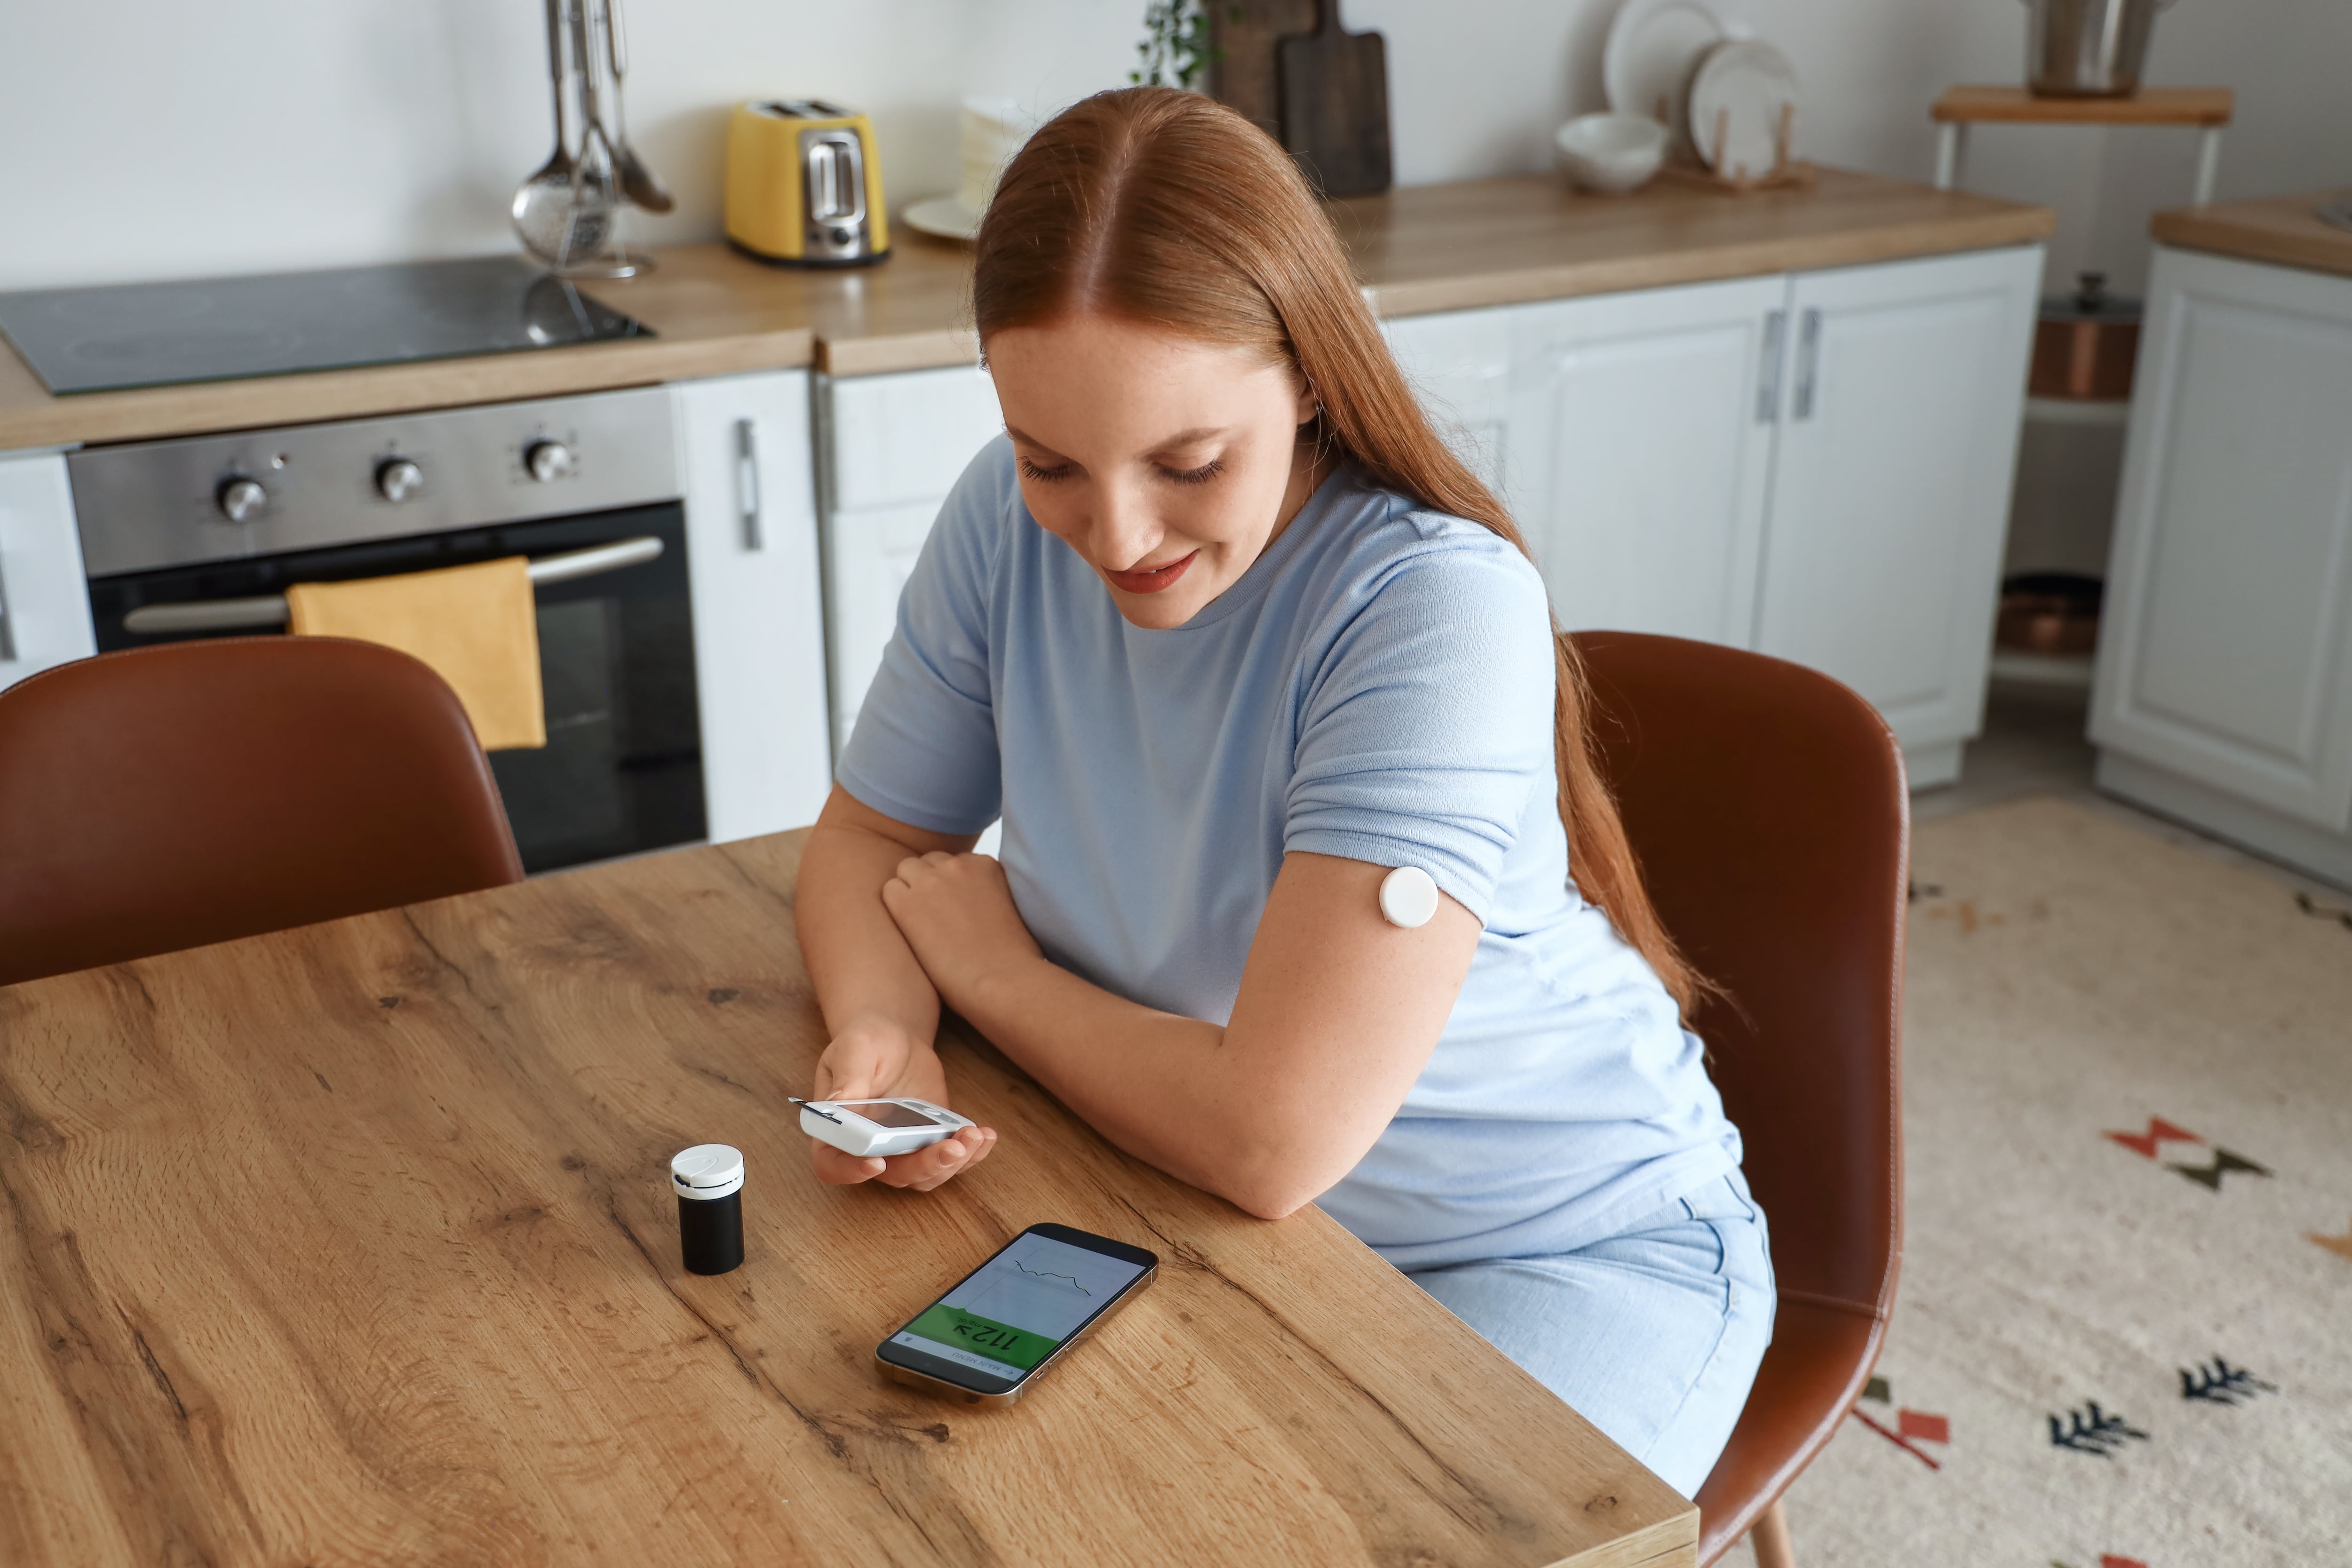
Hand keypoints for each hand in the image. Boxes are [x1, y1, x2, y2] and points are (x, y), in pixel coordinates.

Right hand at [807, 1015, 998, 1190]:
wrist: (896, 1040)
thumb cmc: (865, 1041)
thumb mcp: (853, 1049)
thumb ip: (847, 1077)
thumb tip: (837, 1104)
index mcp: (836, 1130)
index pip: (833, 1165)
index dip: (851, 1172)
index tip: (877, 1163)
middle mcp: (868, 1148)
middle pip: (892, 1175)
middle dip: (925, 1166)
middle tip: (951, 1147)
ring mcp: (902, 1149)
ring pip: (925, 1175)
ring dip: (953, 1163)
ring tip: (974, 1136)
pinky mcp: (930, 1142)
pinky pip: (950, 1160)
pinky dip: (971, 1153)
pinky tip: (985, 1135)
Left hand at [880, 853, 1045, 1015]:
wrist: (1003, 980)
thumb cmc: (1012, 959)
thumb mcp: (1008, 910)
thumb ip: (987, 895)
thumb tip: (968, 904)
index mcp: (986, 865)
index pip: (954, 863)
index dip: (950, 887)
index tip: (954, 910)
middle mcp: (959, 866)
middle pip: (929, 862)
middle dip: (929, 883)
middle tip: (934, 918)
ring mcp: (932, 882)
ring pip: (906, 870)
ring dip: (910, 892)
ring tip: (921, 925)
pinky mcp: (908, 904)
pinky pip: (890, 891)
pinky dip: (896, 908)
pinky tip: (910, 933)